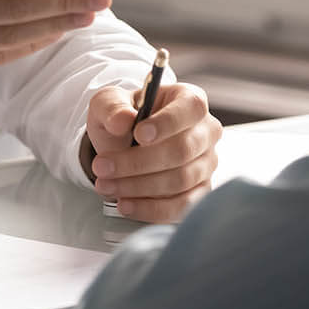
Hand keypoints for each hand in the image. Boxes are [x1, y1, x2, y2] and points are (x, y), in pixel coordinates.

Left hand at [84, 81, 220, 222]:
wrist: (122, 144)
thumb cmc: (123, 119)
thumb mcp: (108, 104)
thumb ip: (112, 108)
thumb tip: (122, 120)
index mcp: (189, 100)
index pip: (191, 108)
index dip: (167, 122)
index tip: (139, 134)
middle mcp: (205, 131)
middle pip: (182, 150)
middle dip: (138, 162)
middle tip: (103, 166)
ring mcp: (206, 163)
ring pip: (180, 180)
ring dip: (139, 186)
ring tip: (106, 185)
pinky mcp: (199, 192)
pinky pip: (182, 206)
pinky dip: (151, 209)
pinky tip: (126, 204)